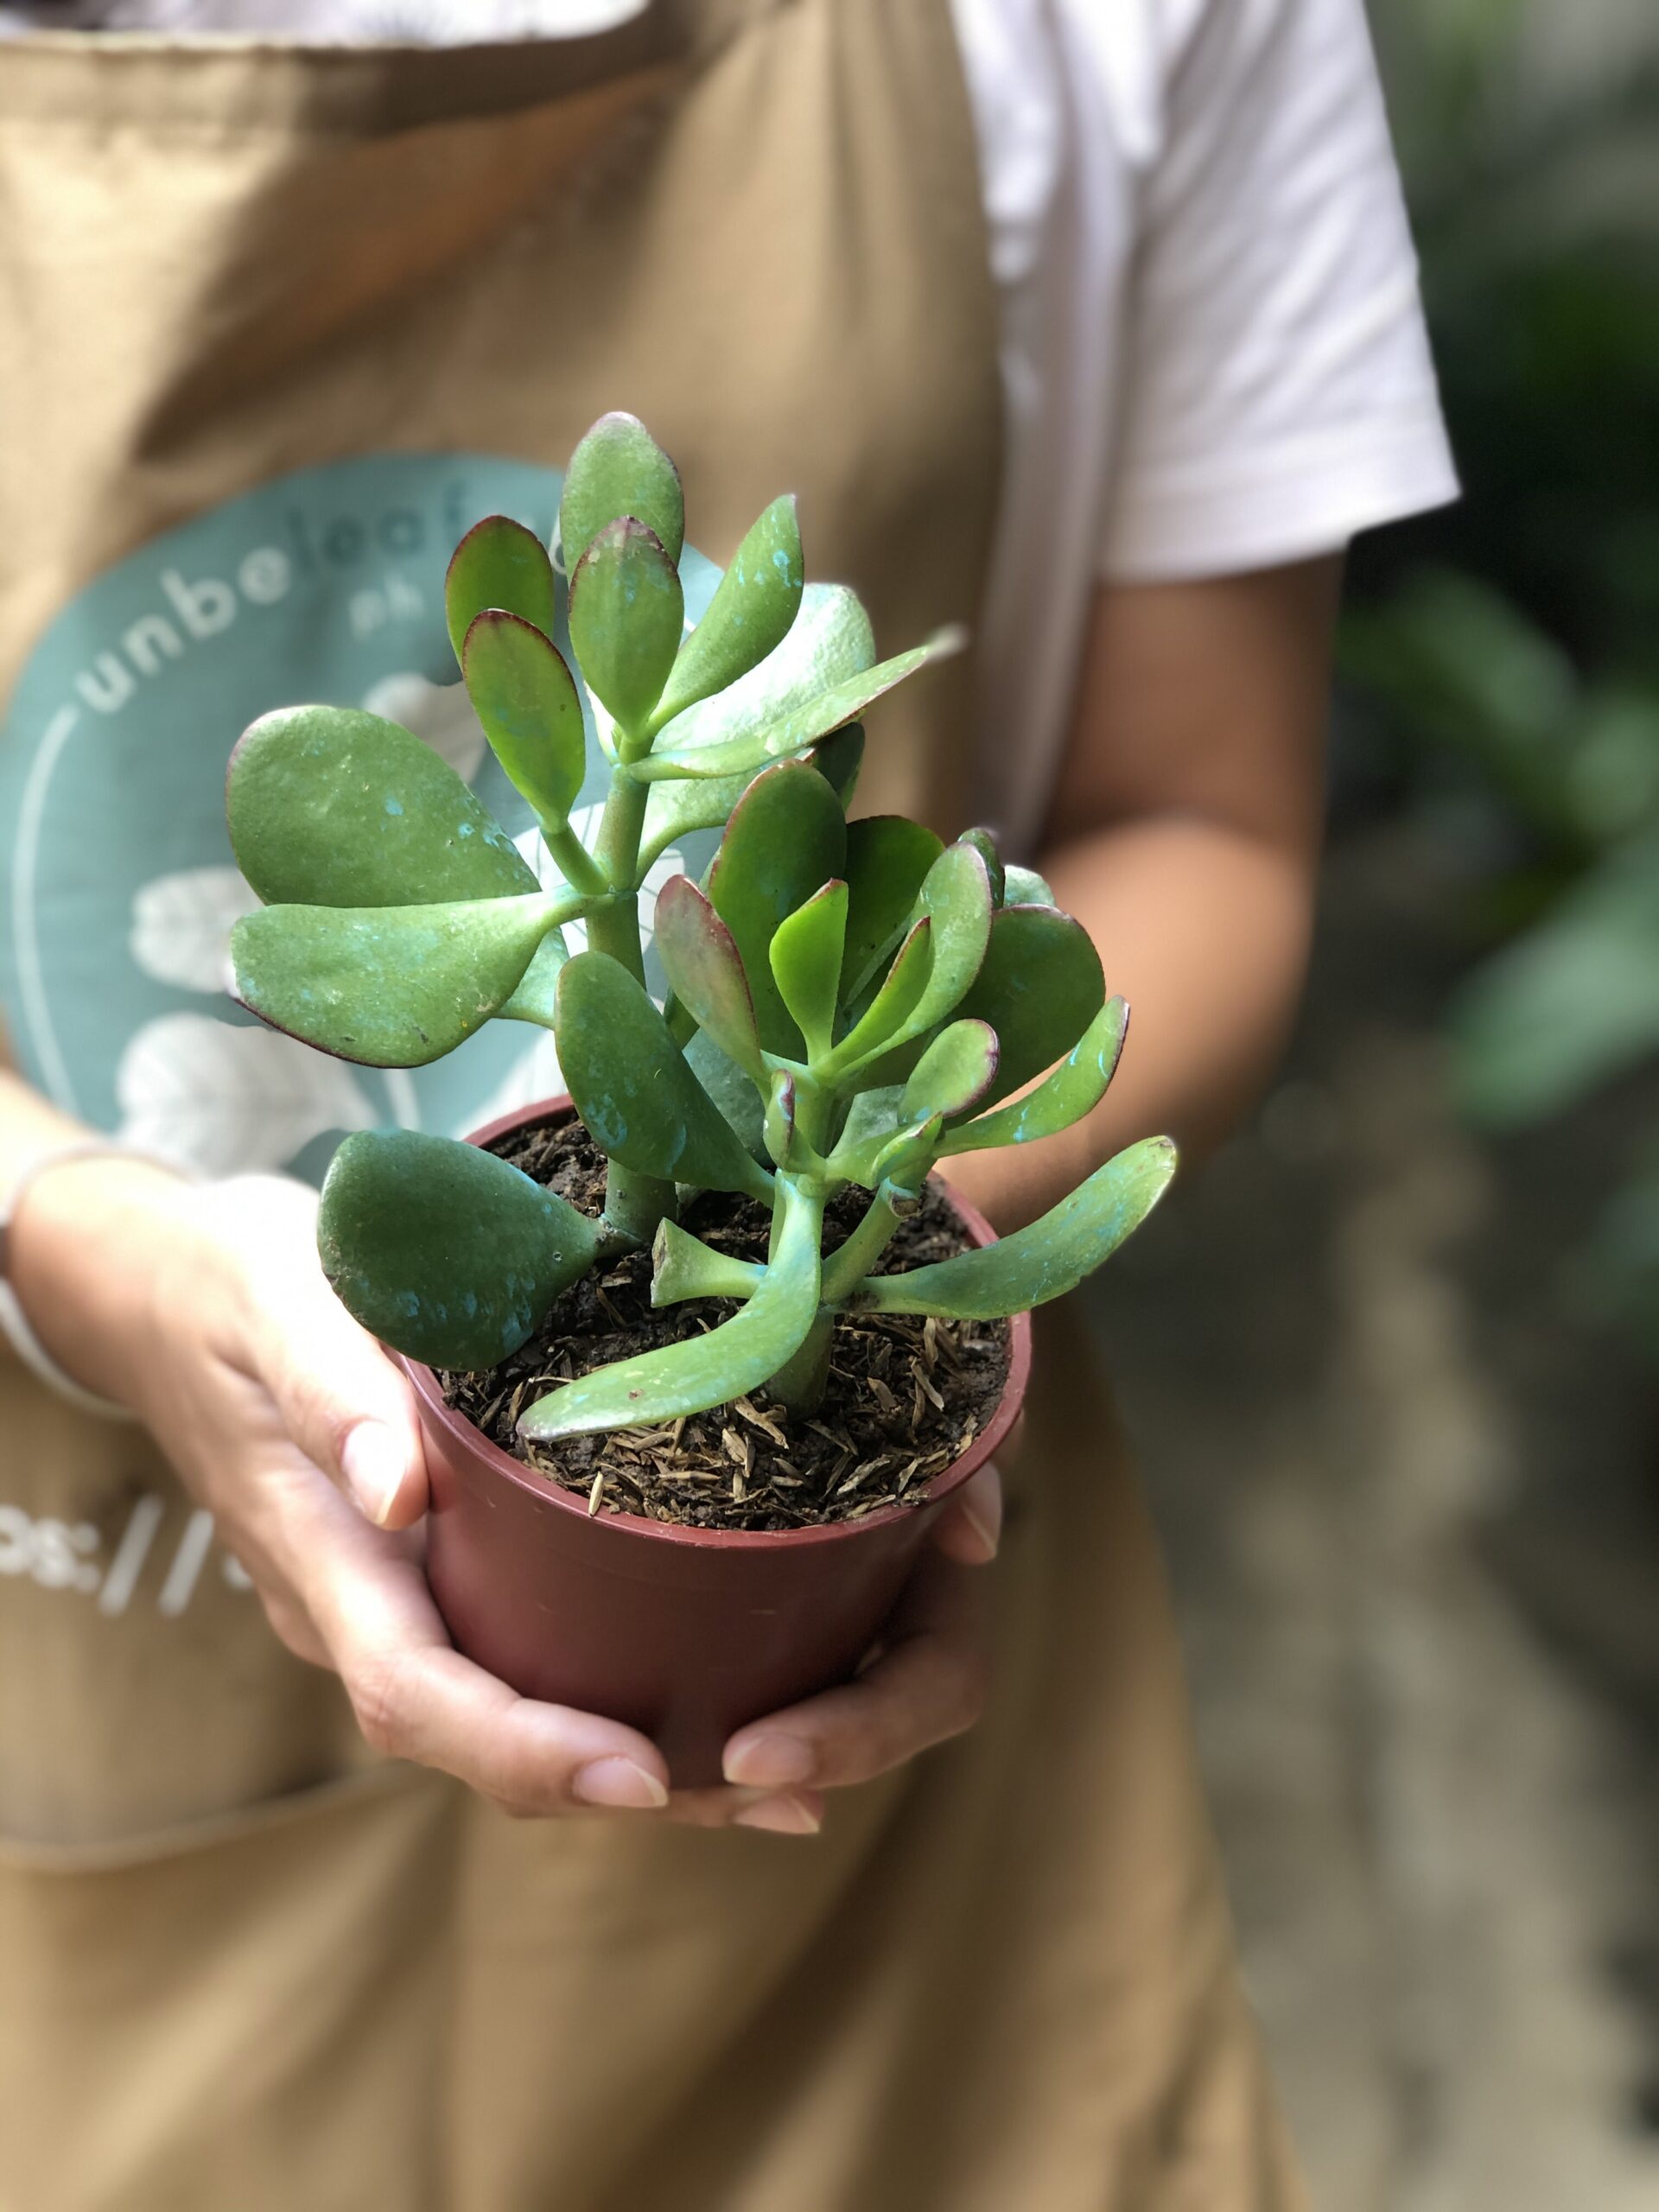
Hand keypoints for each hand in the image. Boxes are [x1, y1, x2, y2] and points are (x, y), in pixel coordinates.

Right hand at [11, 1162, 999, 1830]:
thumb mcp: (282, 1306)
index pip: (416, 1693)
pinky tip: (729, 1698)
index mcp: (325, 1556)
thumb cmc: (237, 1286)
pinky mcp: (436, 1573)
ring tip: (791, 1782)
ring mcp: (397, 1599)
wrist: (173, 1292)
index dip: (525, 1749)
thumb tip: (401, 1495)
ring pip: (517, 1709)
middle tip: (777, 1793)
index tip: (641, 1774)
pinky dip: (620, 1692)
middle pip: (485, 1737)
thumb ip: (335, 1395)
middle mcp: (361, 1608)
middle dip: (622, 1783)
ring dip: (645, 1760)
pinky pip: (526, 1655)